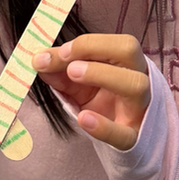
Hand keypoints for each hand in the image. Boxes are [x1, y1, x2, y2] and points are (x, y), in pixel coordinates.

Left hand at [33, 34, 150, 150]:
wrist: (117, 135)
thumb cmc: (100, 100)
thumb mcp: (78, 82)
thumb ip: (59, 69)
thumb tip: (39, 59)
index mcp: (126, 61)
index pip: (115, 41)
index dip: (90, 42)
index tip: (62, 51)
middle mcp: (138, 78)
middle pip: (129, 51)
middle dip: (95, 49)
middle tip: (67, 62)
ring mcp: (139, 109)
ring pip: (135, 85)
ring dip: (102, 74)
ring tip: (72, 74)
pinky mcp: (133, 138)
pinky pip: (124, 134)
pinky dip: (104, 127)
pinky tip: (84, 118)